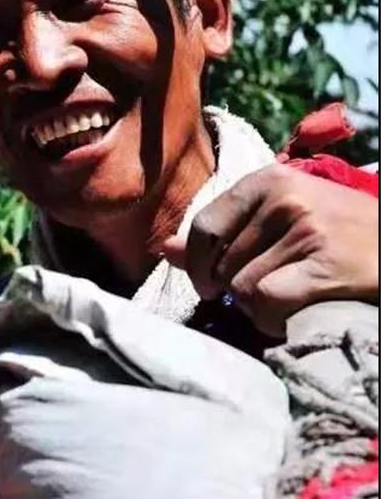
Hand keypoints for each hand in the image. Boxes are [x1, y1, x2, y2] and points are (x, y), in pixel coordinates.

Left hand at [162, 163, 378, 336]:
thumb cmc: (334, 230)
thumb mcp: (279, 216)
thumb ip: (221, 232)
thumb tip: (165, 249)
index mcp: (267, 179)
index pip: (204, 226)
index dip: (199, 264)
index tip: (209, 283)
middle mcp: (284, 198)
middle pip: (222, 263)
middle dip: (235, 288)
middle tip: (269, 286)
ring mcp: (304, 229)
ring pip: (242, 288)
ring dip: (256, 307)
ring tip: (288, 296)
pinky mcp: (322, 264)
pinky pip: (266, 302)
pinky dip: (273, 319)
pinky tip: (294, 311)